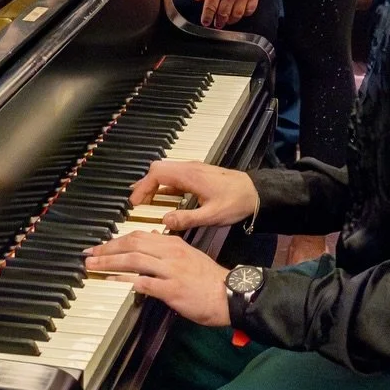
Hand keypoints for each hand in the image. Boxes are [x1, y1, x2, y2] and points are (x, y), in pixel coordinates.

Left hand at [82, 230, 231, 326]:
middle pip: (132, 245)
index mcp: (173, 243)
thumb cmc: (208, 277)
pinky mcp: (172, 289)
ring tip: (94, 267)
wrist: (230, 293)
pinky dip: (127, 281)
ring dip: (111, 263)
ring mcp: (170, 271)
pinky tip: (113, 282)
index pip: (139, 236)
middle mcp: (170, 253)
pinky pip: (145, 282)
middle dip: (108, 249)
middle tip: (90, 255)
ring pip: (135, 260)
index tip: (101, 246)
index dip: (116, 240)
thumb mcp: (188, 254)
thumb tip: (151, 235)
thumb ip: (168, 246)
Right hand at [128, 160, 259, 231]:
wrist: (255, 193)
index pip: (157, 173)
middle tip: (137, 203)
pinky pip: (174, 176)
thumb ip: (187, 218)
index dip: (143, 186)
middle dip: (145, 184)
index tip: (134, 202)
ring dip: (153, 184)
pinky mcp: (197, 175)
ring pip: (165, 171)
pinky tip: (162, 198)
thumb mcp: (211, 216)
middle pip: (158, 169)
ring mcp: (193, 170)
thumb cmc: (235, 203)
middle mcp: (189, 168)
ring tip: (144, 201)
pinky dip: (164, 185)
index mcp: (189, 175)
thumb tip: (164, 221)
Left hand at [195, 0, 264, 27]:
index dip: (206, 17)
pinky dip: (244, 15)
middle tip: (216, 24)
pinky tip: (240, 14)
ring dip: (230, 21)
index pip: (209, 6)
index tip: (205, 22)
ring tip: (227, 21)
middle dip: (218, 21)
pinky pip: (249, 10)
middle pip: (222, 13)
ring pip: (235, 15)